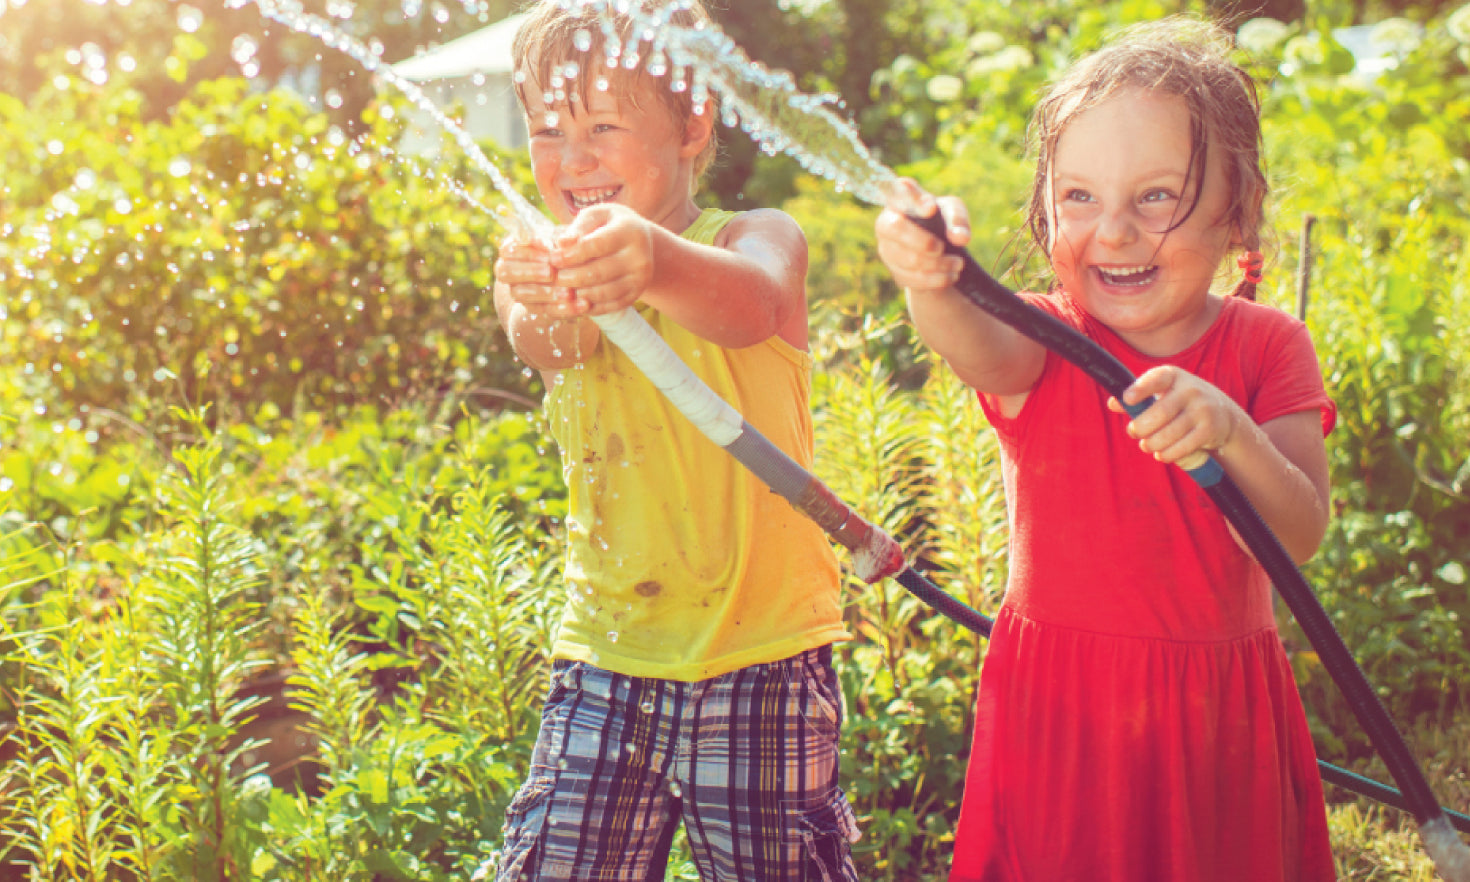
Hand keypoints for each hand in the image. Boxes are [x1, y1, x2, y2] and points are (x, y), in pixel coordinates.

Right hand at [494, 237, 586, 318]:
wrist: (572, 273)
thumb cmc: (564, 248)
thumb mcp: (567, 241)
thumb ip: (568, 239)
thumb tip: (570, 240)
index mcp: (511, 248)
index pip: (508, 249)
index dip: (526, 250)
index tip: (548, 248)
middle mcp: (507, 269)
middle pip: (506, 272)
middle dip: (530, 271)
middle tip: (551, 272)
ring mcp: (516, 290)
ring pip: (520, 294)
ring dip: (545, 293)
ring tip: (568, 292)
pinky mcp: (531, 308)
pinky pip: (542, 311)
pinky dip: (562, 309)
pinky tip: (581, 305)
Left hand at [547, 203, 655, 315]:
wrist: (640, 242)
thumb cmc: (609, 225)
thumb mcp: (596, 216)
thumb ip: (578, 227)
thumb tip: (560, 243)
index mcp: (629, 231)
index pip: (596, 246)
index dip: (571, 254)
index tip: (552, 258)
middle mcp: (640, 257)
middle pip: (598, 273)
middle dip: (570, 277)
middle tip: (553, 278)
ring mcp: (640, 279)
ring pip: (602, 293)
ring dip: (577, 294)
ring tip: (561, 289)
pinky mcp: (635, 295)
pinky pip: (609, 306)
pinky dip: (588, 307)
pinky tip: (574, 301)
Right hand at [875, 178, 971, 294]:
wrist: (937, 251)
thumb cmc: (941, 221)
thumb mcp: (953, 212)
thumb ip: (957, 219)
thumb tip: (960, 238)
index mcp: (900, 200)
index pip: (898, 191)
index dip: (912, 199)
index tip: (930, 208)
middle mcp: (887, 222)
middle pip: (895, 228)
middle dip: (922, 240)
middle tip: (942, 247)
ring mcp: (887, 250)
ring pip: (908, 259)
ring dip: (938, 264)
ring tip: (958, 264)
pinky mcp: (896, 272)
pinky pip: (914, 279)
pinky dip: (936, 279)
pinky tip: (951, 276)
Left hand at [1109, 366, 1238, 464]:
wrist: (1222, 413)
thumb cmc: (1180, 401)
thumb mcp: (1162, 391)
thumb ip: (1138, 396)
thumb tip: (1112, 403)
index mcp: (1173, 376)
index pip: (1156, 379)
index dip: (1141, 389)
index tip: (1127, 399)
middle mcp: (1190, 390)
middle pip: (1160, 413)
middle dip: (1141, 427)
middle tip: (1133, 432)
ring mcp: (1202, 410)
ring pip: (1170, 433)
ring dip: (1152, 444)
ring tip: (1146, 445)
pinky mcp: (1209, 430)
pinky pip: (1183, 447)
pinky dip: (1167, 454)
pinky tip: (1160, 454)